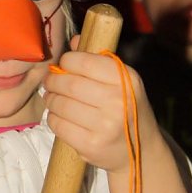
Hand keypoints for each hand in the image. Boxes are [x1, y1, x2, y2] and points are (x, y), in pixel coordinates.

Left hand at [44, 42, 161, 173]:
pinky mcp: (90, 145)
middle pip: (69, 84)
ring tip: (52, 98)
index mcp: (127, 80)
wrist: (141, 151)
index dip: (68, 60)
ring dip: (50, 99)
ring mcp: (104, 125)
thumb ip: (99, 61)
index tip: (63, 64)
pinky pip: (58, 125)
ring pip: (61, 104)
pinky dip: (52, 118)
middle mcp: (117, 101)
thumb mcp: (123, 82)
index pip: (86, 62)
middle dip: (53, 80)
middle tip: (50, 82)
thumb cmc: (128, 110)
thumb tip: (74, 41)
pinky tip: (58, 116)